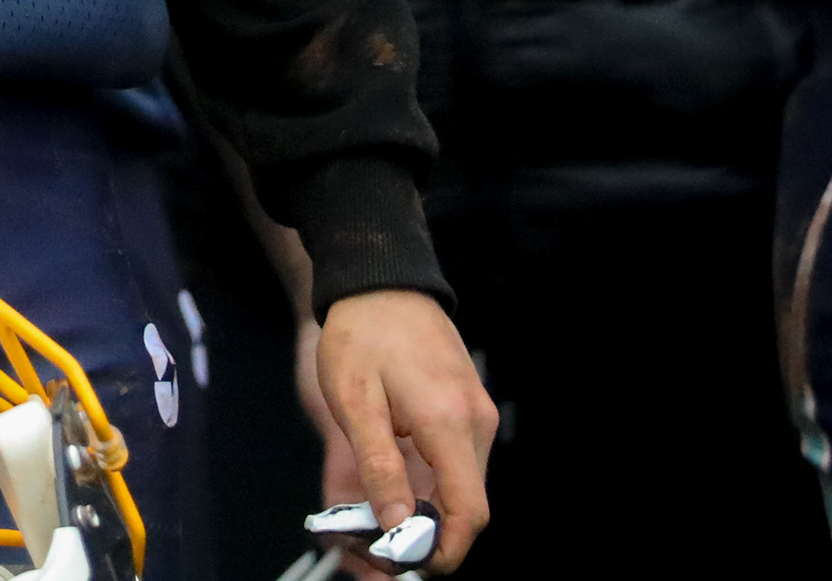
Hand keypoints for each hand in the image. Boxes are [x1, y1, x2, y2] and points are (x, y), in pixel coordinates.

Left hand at [315, 291, 495, 572]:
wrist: (382, 280)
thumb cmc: (362, 335)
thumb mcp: (355, 404)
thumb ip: (379, 468)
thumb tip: (399, 527)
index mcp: (450, 423)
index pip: (470, 512)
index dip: (444, 551)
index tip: (409, 566)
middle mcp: (475, 423)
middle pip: (467, 506)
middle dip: (428, 537)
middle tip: (376, 547)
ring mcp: (476, 414)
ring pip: (462, 488)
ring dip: (428, 512)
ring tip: (374, 520)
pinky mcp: (469, 409)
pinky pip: (457, 463)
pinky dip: (431, 485)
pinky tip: (393, 486)